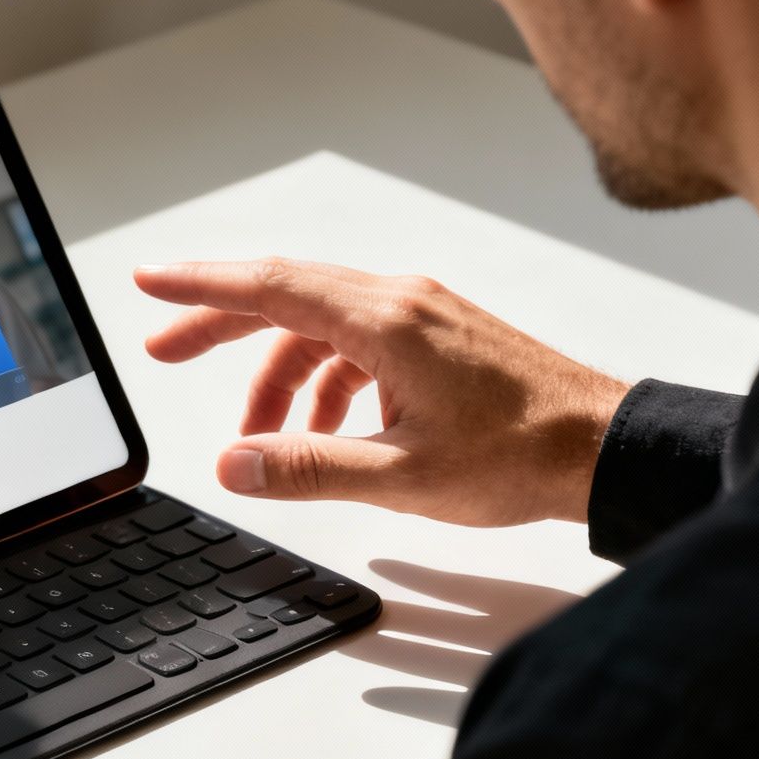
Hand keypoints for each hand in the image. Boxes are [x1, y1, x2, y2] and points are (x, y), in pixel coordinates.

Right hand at [132, 258, 630, 526]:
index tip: (149, 280)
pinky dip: (323, 380)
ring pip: (320, 326)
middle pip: (284, 296)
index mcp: (385, 321)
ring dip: (279, 376)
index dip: (200, 285)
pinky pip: (357, 343)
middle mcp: (400, 301)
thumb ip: (308, 469)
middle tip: (165, 350)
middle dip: (219, 325)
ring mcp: (423, 315)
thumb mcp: (402, 478)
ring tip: (260, 436)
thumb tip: (233, 465)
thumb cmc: (523, 457)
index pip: (269, 286)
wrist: (609, 450)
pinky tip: (324, 432)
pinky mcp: (439, 335)